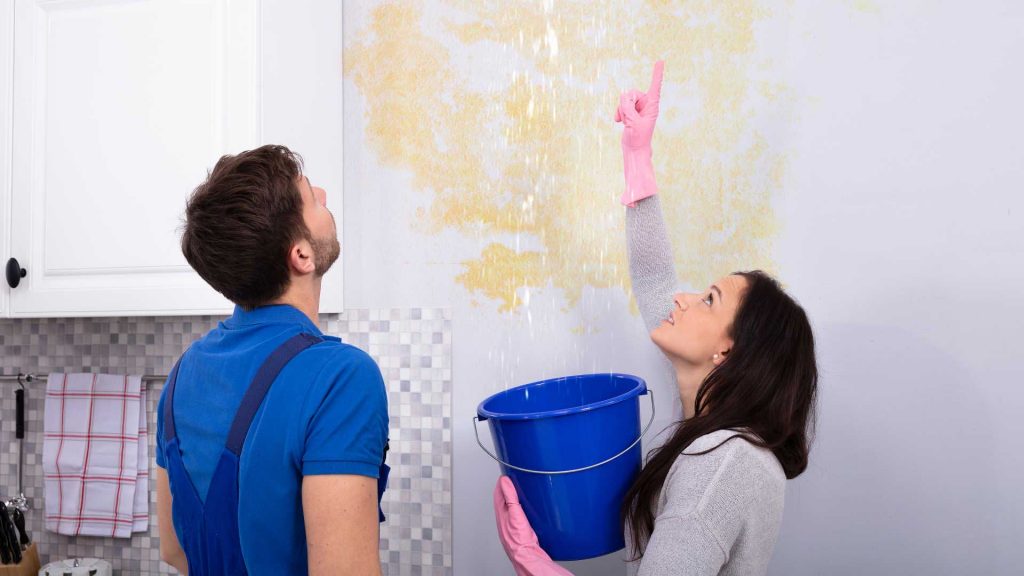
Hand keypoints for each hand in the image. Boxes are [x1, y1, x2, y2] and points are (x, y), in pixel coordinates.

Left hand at [493, 476, 572, 575]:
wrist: (527, 556)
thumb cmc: (519, 540)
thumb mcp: (515, 514)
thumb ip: (510, 497)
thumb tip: (505, 482)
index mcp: (501, 514)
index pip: (498, 494)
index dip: (501, 483)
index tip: (506, 475)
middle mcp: (505, 520)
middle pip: (504, 500)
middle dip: (508, 490)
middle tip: (514, 480)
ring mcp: (512, 525)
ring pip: (511, 508)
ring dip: (515, 499)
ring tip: (521, 491)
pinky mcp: (521, 529)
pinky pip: (519, 514)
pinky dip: (522, 508)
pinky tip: (529, 508)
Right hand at [615, 61, 664, 206]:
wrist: (634, 150)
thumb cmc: (638, 138)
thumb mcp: (632, 122)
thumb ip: (628, 107)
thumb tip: (624, 94)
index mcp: (652, 106)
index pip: (655, 87)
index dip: (657, 74)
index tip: (660, 61)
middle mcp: (646, 105)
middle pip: (633, 93)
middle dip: (626, 103)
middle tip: (626, 117)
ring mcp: (638, 108)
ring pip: (625, 99)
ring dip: (621, 109)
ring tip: (622, 121)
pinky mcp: (631, 112)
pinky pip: (622, 105)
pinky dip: (619, 112)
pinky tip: (619, 121)